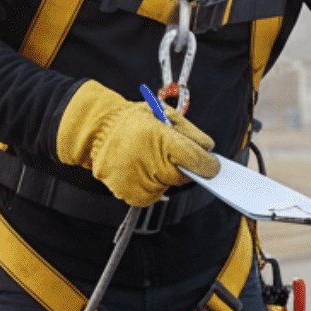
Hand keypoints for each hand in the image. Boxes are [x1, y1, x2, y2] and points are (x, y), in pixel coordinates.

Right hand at [56, 81, 219, 206]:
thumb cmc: (132, 121)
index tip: (213, 166)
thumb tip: (209, 149)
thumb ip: (191, 133)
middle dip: (182, 167)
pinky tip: (140, 169)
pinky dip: (151, 184)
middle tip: (167, 153)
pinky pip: (152, 194)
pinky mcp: (132, 195)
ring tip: (147, 157)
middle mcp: (152, 164)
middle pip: (183, 176)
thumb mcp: (165, 114)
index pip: (196, 160)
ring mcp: (141, 182)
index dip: (208, 164)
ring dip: (164, 176)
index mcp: (163, 140)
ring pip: (167, 186)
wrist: (98, 131)